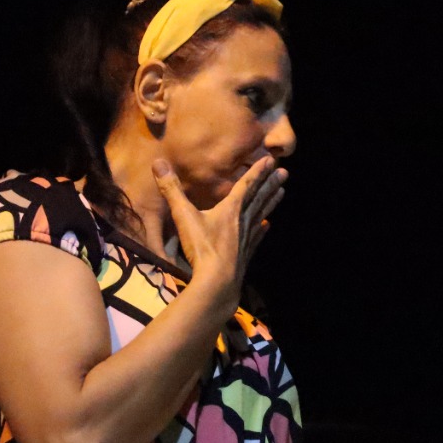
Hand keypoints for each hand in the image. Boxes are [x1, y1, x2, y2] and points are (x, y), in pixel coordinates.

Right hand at [151, 156, 286, 293]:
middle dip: (270, 184)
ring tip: (282, 192)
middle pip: (258, 199)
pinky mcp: (245, 255)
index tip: (271, 160)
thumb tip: (158, 162)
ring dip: (270, 203)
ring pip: (260, 215)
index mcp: (230, 209)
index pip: (246, 185)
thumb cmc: (203, 248)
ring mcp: (246, 239)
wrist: (218, 282)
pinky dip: (262, 230)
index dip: (257, 171)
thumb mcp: (184, 217)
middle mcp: (242, 221)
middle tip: (284, 173)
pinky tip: (267, 226)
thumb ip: (172, 190)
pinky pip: (256, 238)